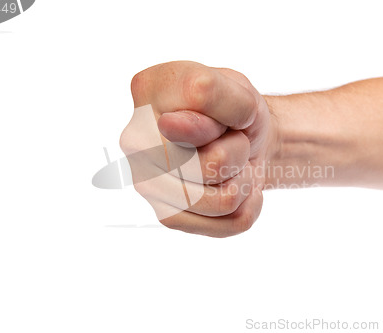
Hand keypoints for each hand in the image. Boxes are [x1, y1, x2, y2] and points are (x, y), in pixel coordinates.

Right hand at [120, 61, 275, 236]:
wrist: (246, 141)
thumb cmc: (235, 111)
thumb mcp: (237, 88)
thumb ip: (210, 94)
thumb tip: (170, 126)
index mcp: (148, 90)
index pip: (203, 94)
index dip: (234, 105)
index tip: (226, 107)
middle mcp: (135, 139)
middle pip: (215, 162)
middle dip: (239, 150)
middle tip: (229, 138)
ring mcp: (145, 182)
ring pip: (224, 199)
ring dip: (243, 180)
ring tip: (230, 162)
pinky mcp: (167, 215)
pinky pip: (231, 222)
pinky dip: (248, 205)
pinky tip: (234, 186)